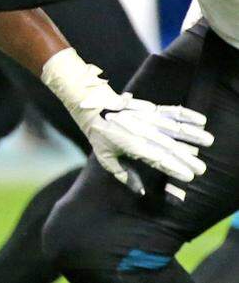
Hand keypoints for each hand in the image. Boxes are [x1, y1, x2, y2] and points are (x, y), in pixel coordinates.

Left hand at [41, 49, 212, 195]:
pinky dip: (186, 115)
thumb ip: (124, 175)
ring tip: (208, 141)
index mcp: (133, 146)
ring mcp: (147, 119)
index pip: (158, 159)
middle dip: (187, 158)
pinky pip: (171, 112)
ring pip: (174, 128)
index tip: (188, 176)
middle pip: (170, 147)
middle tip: (201, 169)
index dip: (174, 168)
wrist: (93, 108)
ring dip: (192, 135)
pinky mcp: (150, 110)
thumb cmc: (100, 136)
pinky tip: (200, 120)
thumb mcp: (106, 158)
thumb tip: (141, 192)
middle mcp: (143, 132)